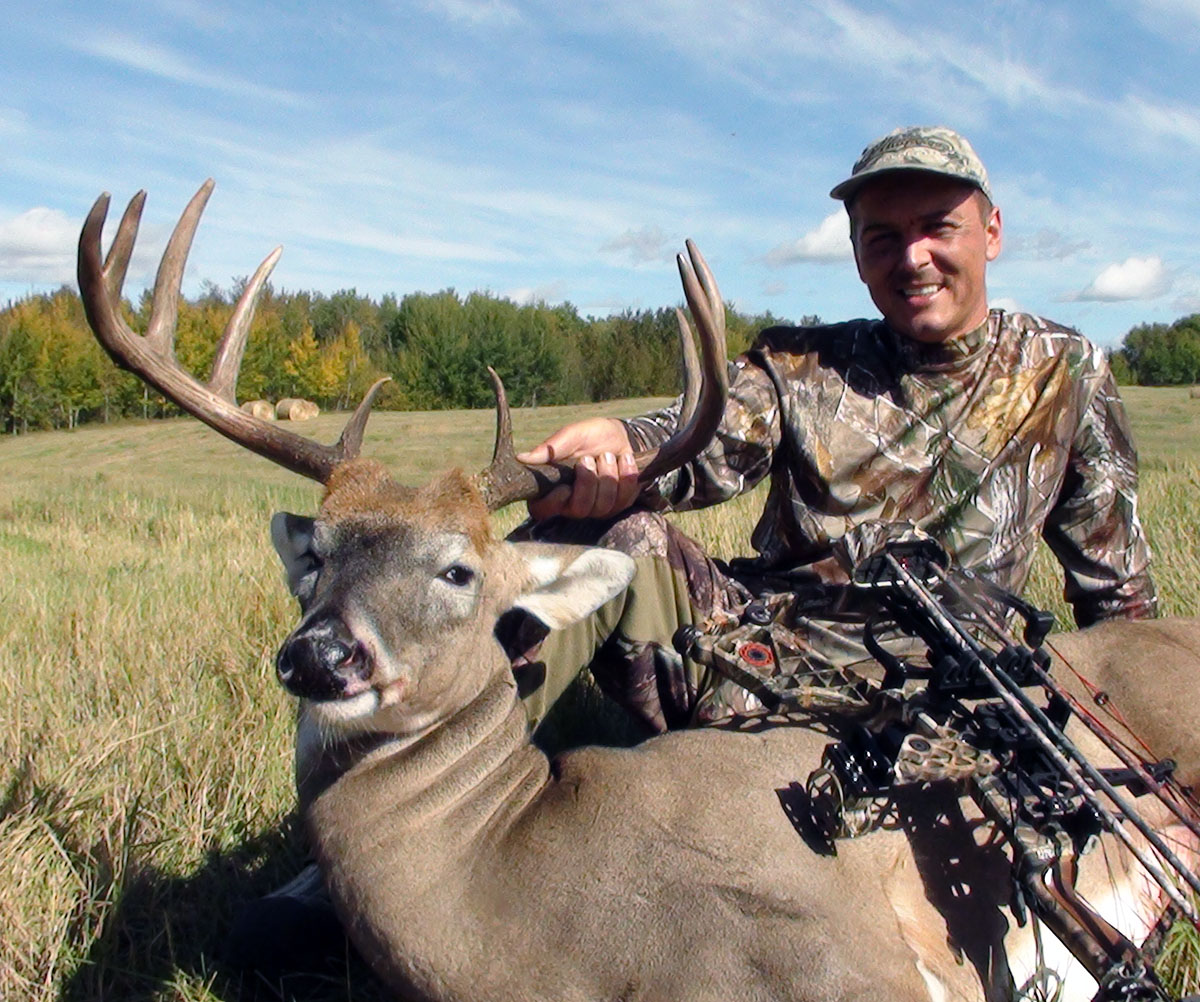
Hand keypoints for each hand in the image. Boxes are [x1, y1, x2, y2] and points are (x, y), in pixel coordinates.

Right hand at [516, 418, 639, 520]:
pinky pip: (623, 500)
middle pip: (579, 509)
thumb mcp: (570, 436)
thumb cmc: (589, 436)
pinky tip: (624, 459)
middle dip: (588, 482)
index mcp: (553, 488)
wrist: (620, 435)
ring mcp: (596, 507)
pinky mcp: (618, 505)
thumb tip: (521, 458)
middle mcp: (572, 503)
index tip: (564, 487)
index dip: (554, 503)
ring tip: (607, 455)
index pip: (542, 510)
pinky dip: (626, 476)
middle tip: (590, 458)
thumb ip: (549, 448)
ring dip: (608, 476)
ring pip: (602, 506)